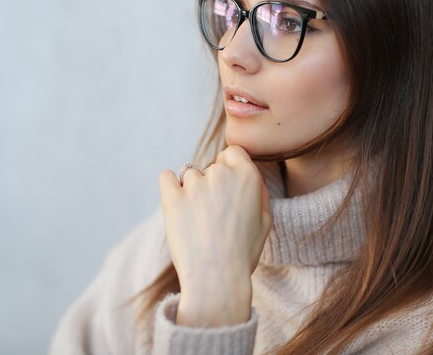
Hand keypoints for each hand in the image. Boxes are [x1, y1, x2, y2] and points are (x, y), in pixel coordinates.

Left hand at [158, 145, 271, 293]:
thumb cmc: (243, 253)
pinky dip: (170, 186)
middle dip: (212, 183)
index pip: (233, 152)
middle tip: (214, 212)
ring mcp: (194, 185)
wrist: (216, 279)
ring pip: (190, 174)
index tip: (227, 187)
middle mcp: (221, 174)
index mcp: (247, 176)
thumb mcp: (265, 221)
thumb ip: (257, 192)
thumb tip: (248, 177)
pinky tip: (177, 202)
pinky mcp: (171, 198)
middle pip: (212, 166)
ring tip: (198, 219)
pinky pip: (166, 177)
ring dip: (192, 189)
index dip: (230, 168)